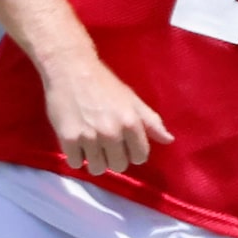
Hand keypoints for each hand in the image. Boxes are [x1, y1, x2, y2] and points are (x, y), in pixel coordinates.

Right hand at [38, 53, 170, 175]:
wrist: (71, 69)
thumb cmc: (105, 84)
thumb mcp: (133, 100)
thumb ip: (151, 122)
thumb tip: (169, 140)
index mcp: (131, 124)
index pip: (139, 157)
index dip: (133, 153)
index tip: (125, 145)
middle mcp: (111, 133)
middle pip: (118, 166)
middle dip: (114, 158)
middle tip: (106, 144)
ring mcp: (89, 137)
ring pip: (97, 168)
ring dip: (95, 160)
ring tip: (91, 145)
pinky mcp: (68, 139)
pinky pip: (75, 163)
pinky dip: (76, 157)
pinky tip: (77, 144)